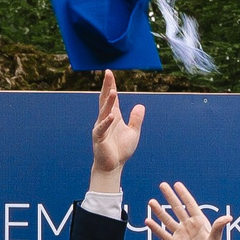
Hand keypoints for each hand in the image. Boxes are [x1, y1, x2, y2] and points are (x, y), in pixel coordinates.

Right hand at [90, 70, 144, 188]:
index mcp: (113, 116)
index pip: (111, 98)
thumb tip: (141, 105)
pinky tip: (111, 115)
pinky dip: (106, 122)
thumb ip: (136, 119)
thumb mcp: (133, 132)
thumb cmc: (121, 150)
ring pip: (104, 112)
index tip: (109, 73)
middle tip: (108, 74)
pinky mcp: (99, 138)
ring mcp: (101, 128)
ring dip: (109, 102)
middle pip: (105, 100)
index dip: (110, 85)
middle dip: (107, 87)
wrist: (113, 166)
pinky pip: (102, 128)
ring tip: (114, 91)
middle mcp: (105, 119)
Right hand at [146, 181, 222, 239]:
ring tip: (151, 202)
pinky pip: (162, 234)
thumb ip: (218, 228)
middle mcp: (188, 227)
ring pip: (167, 219)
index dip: (184, 194)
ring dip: (159, 211)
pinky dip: (155, 228)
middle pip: (177, 209)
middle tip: (162, 185)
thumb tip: (228, 217)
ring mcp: (180, 235)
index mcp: (199, 223)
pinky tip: (148, 221)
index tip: (177, 184)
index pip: (190, 205)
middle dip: (170, 197)